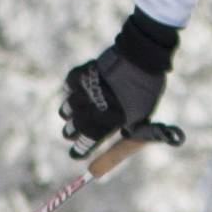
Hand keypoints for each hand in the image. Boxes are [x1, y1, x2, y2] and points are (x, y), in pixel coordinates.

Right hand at [61, 11, 178, 154]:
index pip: (85, 145)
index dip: (79, 151)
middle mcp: (90, 110)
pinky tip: (79, 91)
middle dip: (72, 134)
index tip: (76, 154)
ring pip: (66, 110)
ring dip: (70, 114)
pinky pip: (68, 88)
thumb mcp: (142, 116)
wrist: (141, 57)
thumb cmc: (145, 90)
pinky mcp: (80, 75)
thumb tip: (121, 142)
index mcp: (107, 123)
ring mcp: (83, 92)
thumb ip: (130, 132)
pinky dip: (71, 91)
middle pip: (71, 131)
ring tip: (78, 112)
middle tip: (73, 133)